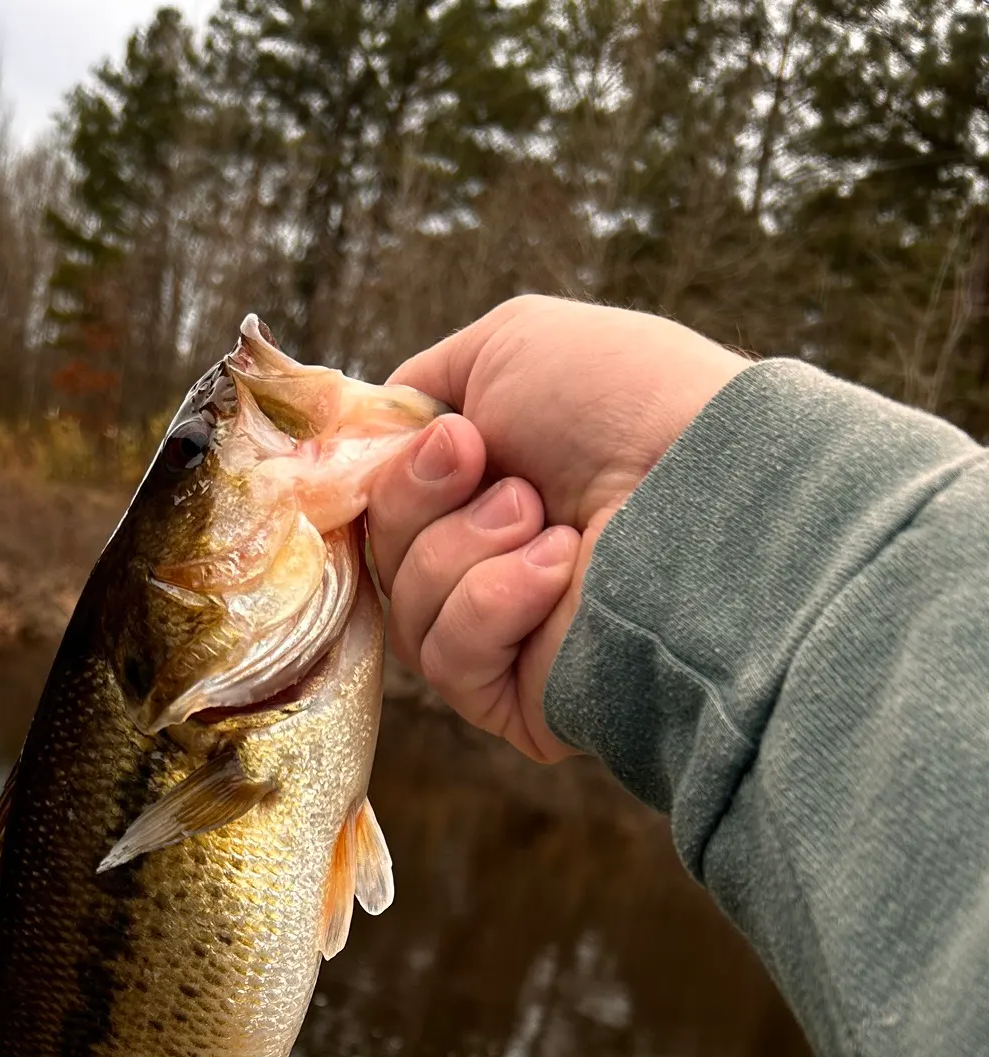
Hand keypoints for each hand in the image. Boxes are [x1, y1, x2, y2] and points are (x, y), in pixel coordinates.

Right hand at [368, 295, 748, 761]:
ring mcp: (496, 630)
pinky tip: (559, 572)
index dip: (384, 472)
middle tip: (512, 482)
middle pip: (378, 549)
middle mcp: (481, 556)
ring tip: (552, 526)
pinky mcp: (511, 695)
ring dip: (467, 551)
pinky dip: (493, 603)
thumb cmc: (624, 405)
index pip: (376, 497)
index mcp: (477, 484)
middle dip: (425, 502)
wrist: (706, 490)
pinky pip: (445, 656)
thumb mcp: (510, 344)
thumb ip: (423, 385)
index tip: (444, 443)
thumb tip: (366, 434)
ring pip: (404, 604)